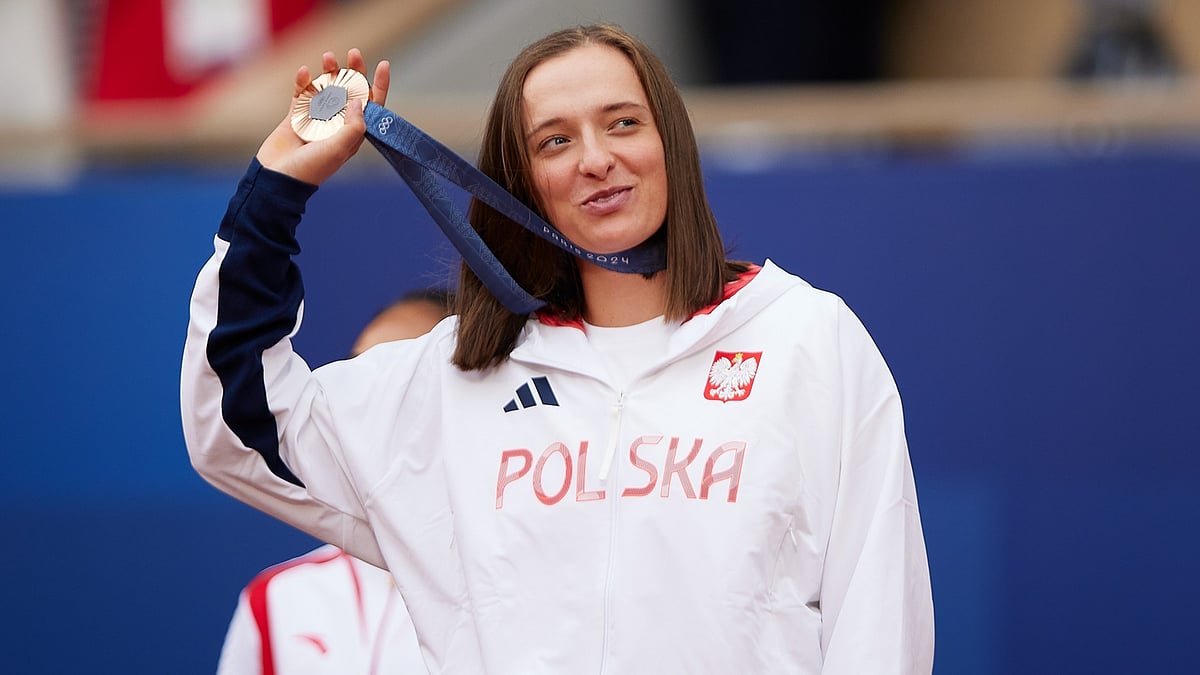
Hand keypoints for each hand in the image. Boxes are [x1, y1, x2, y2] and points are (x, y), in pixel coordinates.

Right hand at [256, 48, 390, 185]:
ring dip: (329, 72)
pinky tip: (303, 71)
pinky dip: (304, 82)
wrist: (277, 179)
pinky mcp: (296, 117)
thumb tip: (359, 101)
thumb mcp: (338, 149)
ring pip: (327, 89)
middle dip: (354, 72)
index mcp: (352, 134)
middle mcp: (337, 125)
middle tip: (354, 53)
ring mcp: (316, 119)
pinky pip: (302, 94)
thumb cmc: (310, 169)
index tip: (384, 65)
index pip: (371, 107)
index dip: (379, 86)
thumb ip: (352, 126)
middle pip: (350, 92)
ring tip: (328, 57)